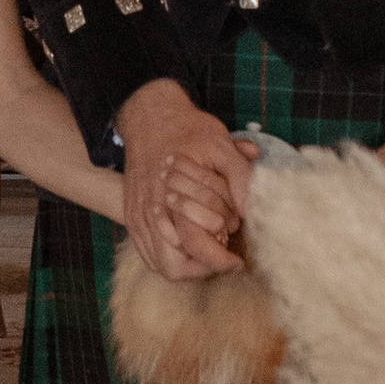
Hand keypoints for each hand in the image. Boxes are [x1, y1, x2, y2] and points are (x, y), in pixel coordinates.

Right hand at [117, 80, 257, 282]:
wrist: (150, 116)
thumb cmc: (187, 131)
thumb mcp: (220, 145)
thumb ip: (239, 177)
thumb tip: (253, 210)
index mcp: (173, 196)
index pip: (196, 246)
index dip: (221, 261)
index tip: (238, 260)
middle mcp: (152, 211)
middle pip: (174, 267)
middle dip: (202, 267)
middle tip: (221, 255)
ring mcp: (138, 215)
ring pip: (158, 264)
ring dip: (184, 265)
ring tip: (205, 251)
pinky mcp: (131, 215)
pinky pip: (145, 253)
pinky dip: (165, 259)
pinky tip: (184, 249)